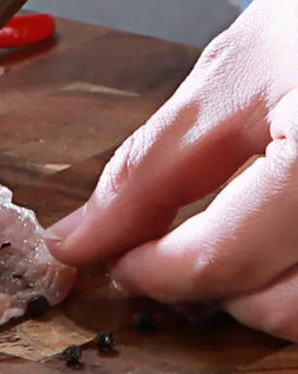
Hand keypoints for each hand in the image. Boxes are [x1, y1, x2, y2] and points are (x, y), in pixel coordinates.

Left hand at [46, 0, 297, 340]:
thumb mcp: (233, 70)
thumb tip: (95, 226)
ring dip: (256, 292)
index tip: (107, 259)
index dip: (148, 268)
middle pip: (274, 303)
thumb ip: (159, 160)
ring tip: (221, 240)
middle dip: (200, 282)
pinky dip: (292, 274)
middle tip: (157, 248)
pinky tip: (274, 232)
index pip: (219, 253)